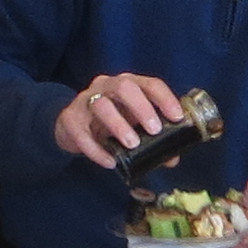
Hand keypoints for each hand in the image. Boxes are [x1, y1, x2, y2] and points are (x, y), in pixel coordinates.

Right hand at [51, 69, 185, 164]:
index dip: (165, 99)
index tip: (177, 117)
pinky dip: (97, 149)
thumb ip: (152, 139)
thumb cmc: (109, 122)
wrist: (71, 126)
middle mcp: (106, 86)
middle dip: (141, 107)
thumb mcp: (132, 126)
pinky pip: (81, 132)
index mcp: (128, 84)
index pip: (150, 84)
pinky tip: (110, 162)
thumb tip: (172, 158)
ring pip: (101, 105)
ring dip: (119, 125)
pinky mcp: (70, 119)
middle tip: (154, 130)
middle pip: (123, 87)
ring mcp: (86, 100)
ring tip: (132, 145)